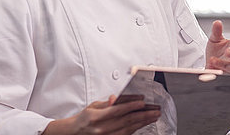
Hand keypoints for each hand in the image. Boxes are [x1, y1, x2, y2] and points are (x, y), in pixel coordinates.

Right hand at [43, 95, 160, 134]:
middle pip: (126, 121)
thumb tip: (115, 98)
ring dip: (143, 123)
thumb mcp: (93, 107)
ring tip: (153, 117)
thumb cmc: (84, 119)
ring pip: (128, 129)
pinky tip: (143, 124)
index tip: (143, 102)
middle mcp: (101, 129)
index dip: (131, 106)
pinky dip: (135, 129)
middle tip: (155, 111)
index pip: (117, 110)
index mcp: (96, 118)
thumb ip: (106, 103)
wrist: (74, 133)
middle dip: (143, 115)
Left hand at [205, 20, 229, 72]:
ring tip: (214, 60)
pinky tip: (211, 66)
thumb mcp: (215, 40)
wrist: (209, 63)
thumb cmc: (215, 51)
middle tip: (228, 51)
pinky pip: (223, 74)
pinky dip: (217, 70)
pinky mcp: (225, 74)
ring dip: (223, 63)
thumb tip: (217, 23)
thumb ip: (216, 31)